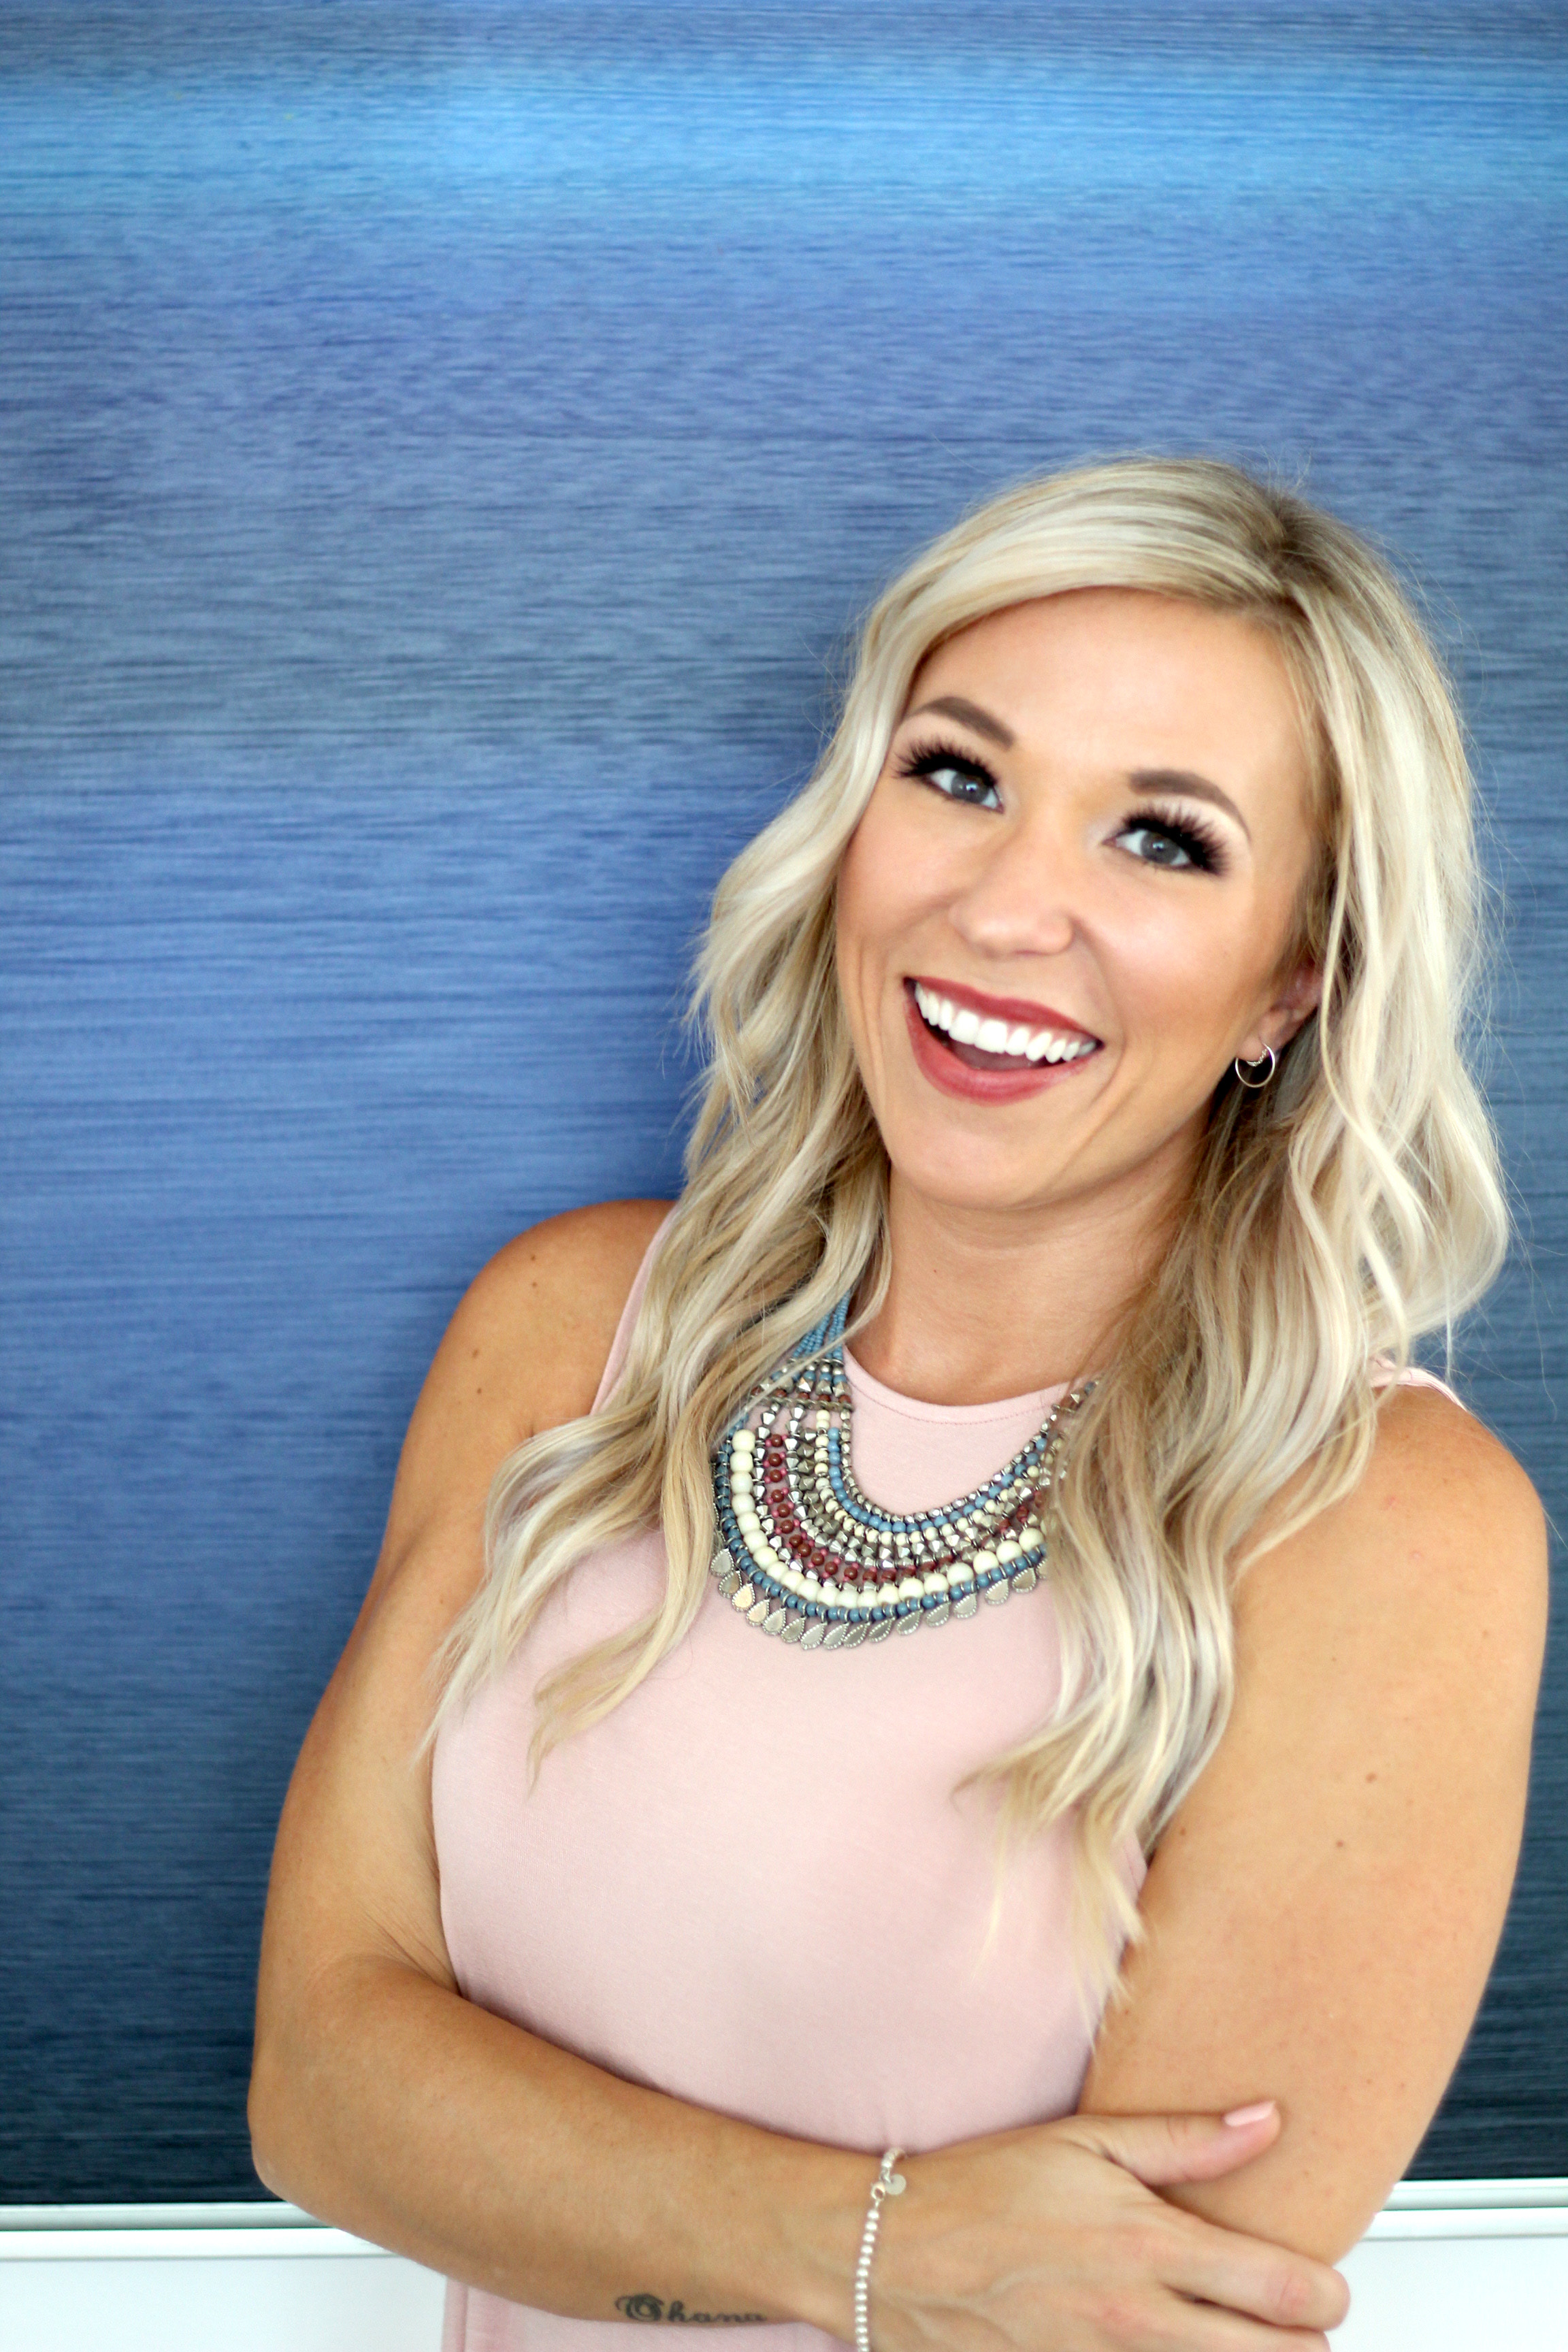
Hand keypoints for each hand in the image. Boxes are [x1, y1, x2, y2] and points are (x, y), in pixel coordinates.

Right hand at [871, 2104, 1350, 2350]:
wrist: (892, 2253)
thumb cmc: (982, 2188)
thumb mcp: (1086, 2142)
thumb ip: (1186, 2140)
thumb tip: (1266, 2121)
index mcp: (1150, 2245)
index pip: (1287, 2291)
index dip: (1328, 2293)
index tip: (1325, 2284)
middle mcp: (1139, 2320)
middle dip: (1305, 2345)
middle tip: (1295, 2322)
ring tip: (1239, 2338)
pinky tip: (1173, 2350)